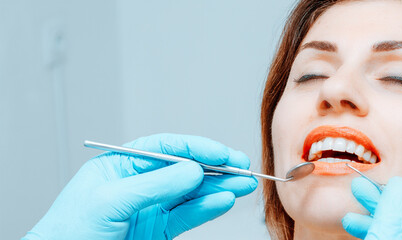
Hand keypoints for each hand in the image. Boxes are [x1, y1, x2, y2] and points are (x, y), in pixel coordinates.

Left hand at [23, 133, 257, 239]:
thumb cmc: (69, 231)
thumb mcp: (110, 200)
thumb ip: (154, 185)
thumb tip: (193, 169)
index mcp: (122, 165)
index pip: (166, 149)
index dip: (196, 148)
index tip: (220, 154)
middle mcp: (140, 184)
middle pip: (185, 169)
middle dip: (215, 167)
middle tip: (242, 167)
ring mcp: (151, 208)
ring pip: (192, 193)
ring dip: (219, 188)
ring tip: (243, 185)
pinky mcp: (159, 230)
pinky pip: (188, 216)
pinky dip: (208, 209)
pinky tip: (224, 201)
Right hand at [342, 177, 401, 238]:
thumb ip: (394, 218)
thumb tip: (399, 187)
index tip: (394, 185)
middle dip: (390, 199)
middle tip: (367, 185)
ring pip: (400, 228)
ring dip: (376, 211)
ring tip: (357, 197)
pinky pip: (389, 237)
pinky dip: (372, 228)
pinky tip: (354, 220)